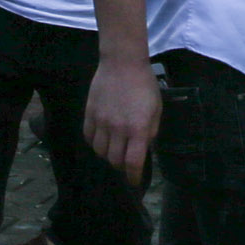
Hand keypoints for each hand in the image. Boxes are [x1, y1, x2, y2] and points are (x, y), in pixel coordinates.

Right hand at [85, 49, 161, 183]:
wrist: (122, 63)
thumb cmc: (144, 85)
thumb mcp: (156, 110)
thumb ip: (150, 133)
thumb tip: (143, 150)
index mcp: (137, 128)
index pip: (133, 163)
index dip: (133, 177)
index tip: (135, 182)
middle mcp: (117, 128)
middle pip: (115, 160)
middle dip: (121, 166)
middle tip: (126, 162)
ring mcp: (101, 121)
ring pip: (100, 151)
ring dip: (108, 155)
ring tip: (114, 150)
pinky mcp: (89, 114)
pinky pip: (88, 137)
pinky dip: (95, 143)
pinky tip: (102, 139)